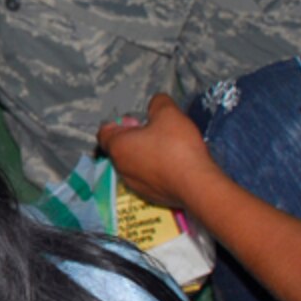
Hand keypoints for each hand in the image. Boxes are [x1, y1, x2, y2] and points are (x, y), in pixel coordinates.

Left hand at [96, 94, 219, 211]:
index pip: (103, 133)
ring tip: (166, 147)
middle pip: (119, 149)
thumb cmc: (177, 146)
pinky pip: (147, 179)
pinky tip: (174, 165)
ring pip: (134, 165)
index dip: (117, 123)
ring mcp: (135, 185)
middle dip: (133, 138)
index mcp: (118, 147)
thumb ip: (158, 103)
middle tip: (154, 131)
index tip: (136, 121)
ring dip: (145, 154)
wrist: (197, 185)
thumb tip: (156, 103)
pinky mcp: (150, 197)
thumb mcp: (168, 113)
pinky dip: (155, 170)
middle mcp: (121, 168)